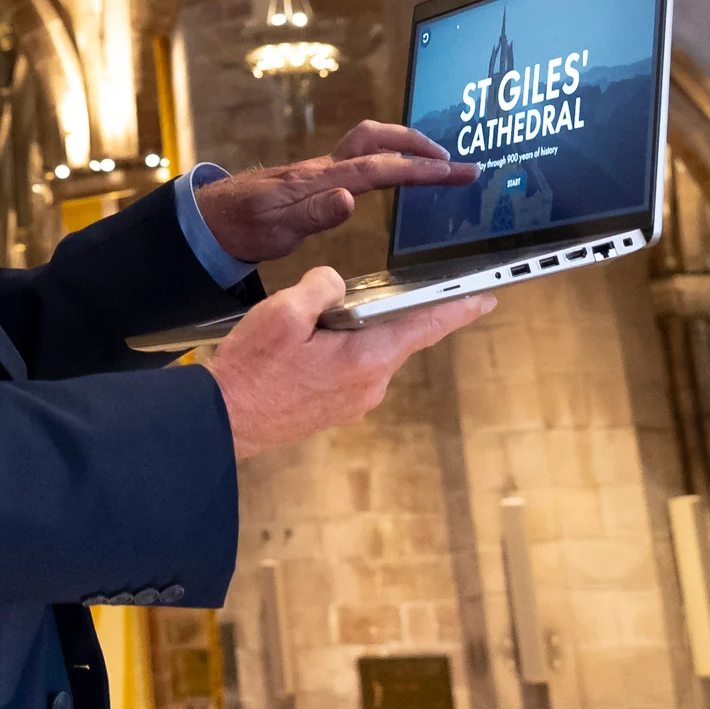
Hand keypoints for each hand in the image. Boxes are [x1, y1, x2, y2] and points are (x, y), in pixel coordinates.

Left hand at [193, 121, 478, 265]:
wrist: (212, 218)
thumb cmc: (241, 225)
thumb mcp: (275, 229)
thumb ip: (312, 214)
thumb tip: (349, 197)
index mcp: (319, 179)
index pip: (379, 168)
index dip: (420, 168)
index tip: (454, 170)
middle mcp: (323, 167)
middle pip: (377, 138)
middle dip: (418, 145)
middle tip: (452, 161)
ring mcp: (320, 169)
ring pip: (369, 142)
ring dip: (404, 146)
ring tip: (436, 162)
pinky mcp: (317, 176)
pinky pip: (360, 156)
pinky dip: (386, 156)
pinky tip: (396, 172)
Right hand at [199, 266, 493, 459]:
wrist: (222, 421)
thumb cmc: (252, 370)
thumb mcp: (285, 311)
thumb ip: (323, 287)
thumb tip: (338, 287)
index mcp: (366, 358)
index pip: (424, 325)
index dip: (458, 309)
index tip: (487, 298)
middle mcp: (370, 385)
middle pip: (391, 335)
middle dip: (375, 311)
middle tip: (343, 298)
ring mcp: (354, 402)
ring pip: (366, 351)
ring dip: (348, 332)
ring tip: (304, 326)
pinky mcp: (336, 409)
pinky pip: (349, 368)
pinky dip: (336, 350)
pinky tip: (302, 347)